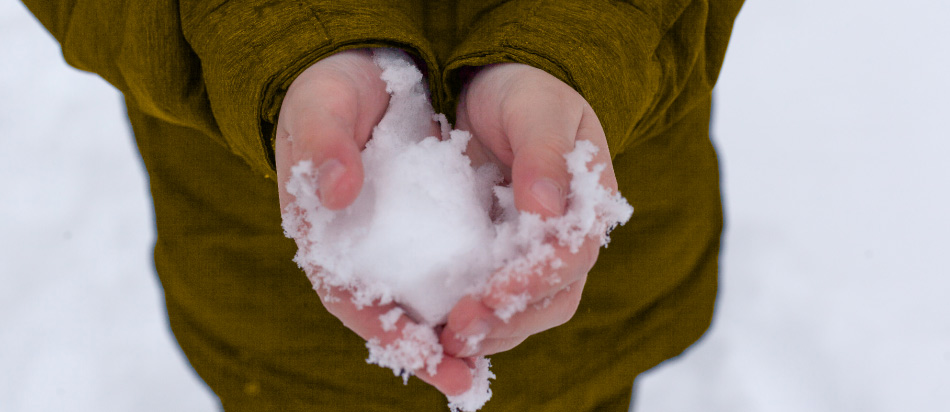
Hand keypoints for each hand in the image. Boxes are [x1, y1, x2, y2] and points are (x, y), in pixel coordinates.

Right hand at [275, 49, 471, 395]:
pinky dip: (486, 294)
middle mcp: (362, 252)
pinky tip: (514, 307)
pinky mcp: (439, 230)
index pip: (346, 296)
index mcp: (322, 232)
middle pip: (393, 317)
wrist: (368, 72)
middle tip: (461, 377)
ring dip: (461, 334)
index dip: (380, 328)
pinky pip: (463, 272)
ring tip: (489, 362)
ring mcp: (401, 246)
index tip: (416, 349)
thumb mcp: (322, 102)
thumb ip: (323, 140)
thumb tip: (337, 192)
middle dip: (428, 351)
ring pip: (431, 304)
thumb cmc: (334, 88)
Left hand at [441, 63, 618, 356]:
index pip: (572, 255)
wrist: (497, 88)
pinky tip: (431, 331)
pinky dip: (468, 321)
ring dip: (488, 333)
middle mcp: (567, 238)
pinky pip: (491, 302)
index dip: (535, 280)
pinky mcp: (500, 262)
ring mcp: (535, 255)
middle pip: (553, 297)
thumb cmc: (523, 91)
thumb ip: (542, 153)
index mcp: (587, 203)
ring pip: (524, 311)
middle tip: (458, 332)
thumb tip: (545, 208)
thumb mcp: (534, 110)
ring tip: (442, 344)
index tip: (491, 294)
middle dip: (509, 320)